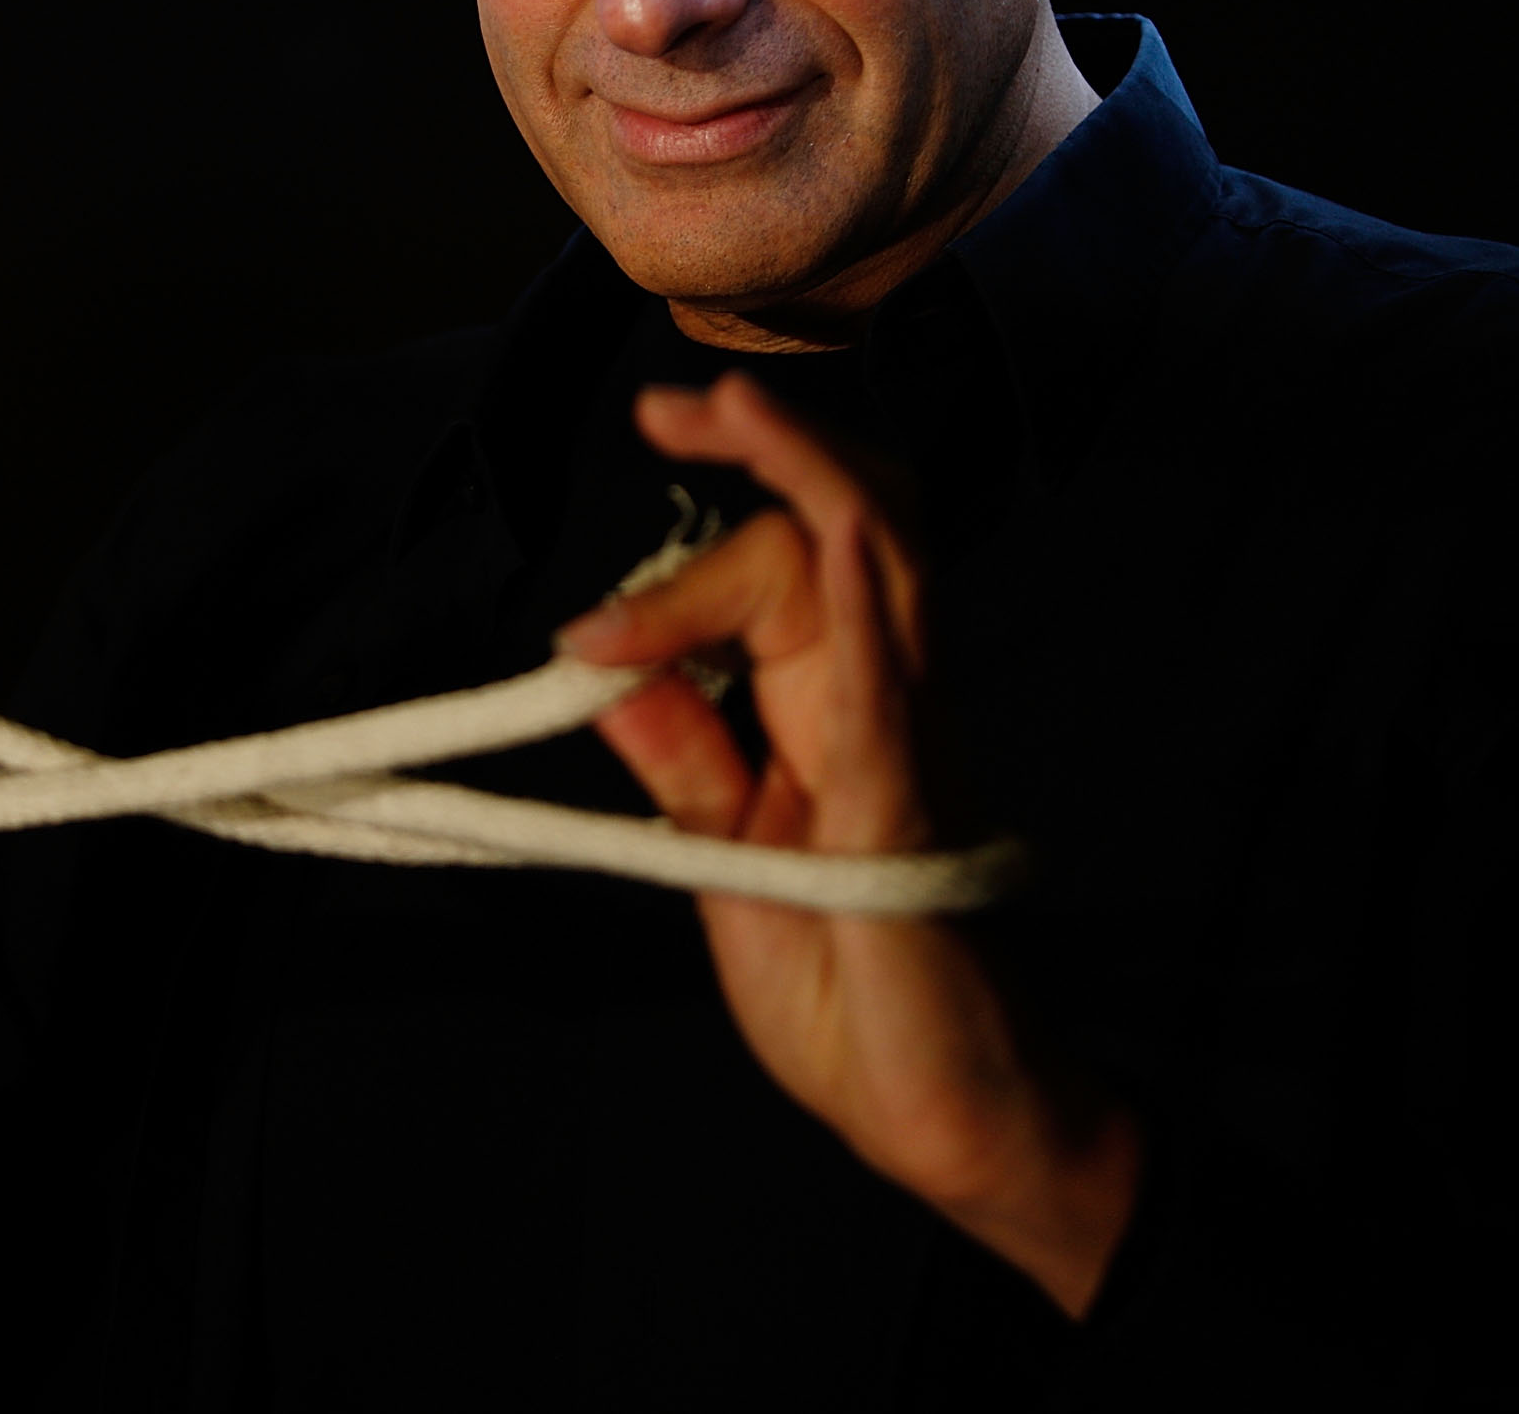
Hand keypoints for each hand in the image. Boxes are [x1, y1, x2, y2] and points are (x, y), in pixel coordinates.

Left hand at [569, 373, 1140, 1315]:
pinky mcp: (908, 818)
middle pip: (846, 525)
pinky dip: (862, 606)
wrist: (937, 1111)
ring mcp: (911, 747)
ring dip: (810, 473)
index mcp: (835, 706)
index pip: (779, 572)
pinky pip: (895, 690)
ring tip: (737, 406)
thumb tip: (608, 668)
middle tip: (670, 405)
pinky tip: (838, 539)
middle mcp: (883, 701)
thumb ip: (685, 763)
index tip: (581, 635)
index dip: (681, 566)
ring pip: (886, 563)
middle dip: (766, 445)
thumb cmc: (847, 988)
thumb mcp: (730, 862)